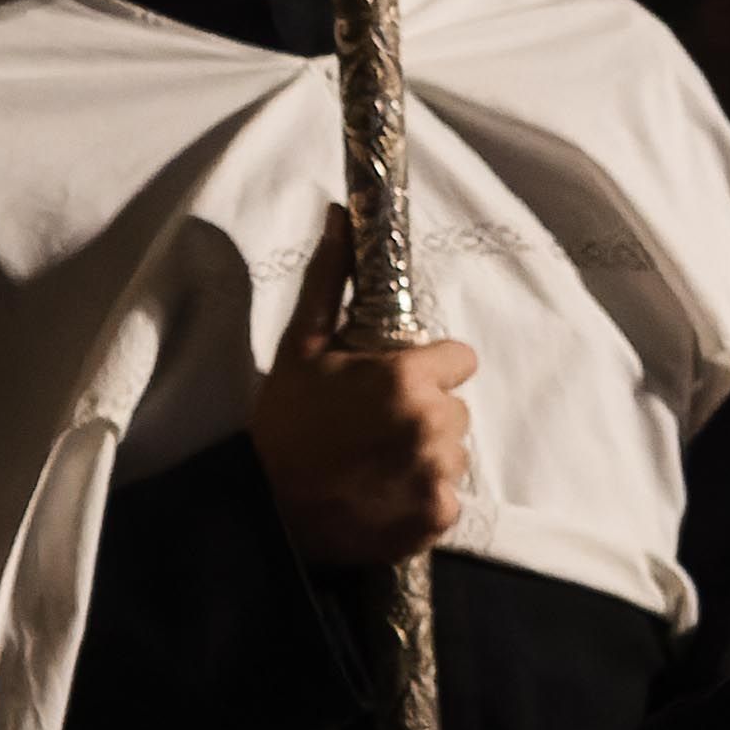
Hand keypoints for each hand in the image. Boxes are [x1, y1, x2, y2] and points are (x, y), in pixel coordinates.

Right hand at [248, 207, 473, 565]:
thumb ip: (330, 280)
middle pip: (456, 407)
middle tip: (371, 428)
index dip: (428, 370)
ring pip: (454, 451)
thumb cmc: (284, 425)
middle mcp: (432, 423)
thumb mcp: (300, 348)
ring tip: (374, 464)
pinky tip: (382, 494)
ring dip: (424, 455)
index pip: (461, 359)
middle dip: (423, 413)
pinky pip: (447, 495)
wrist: (269, 511)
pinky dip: (421, 497)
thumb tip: (341, 213)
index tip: (392, 385)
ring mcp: (438, 473)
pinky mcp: (438, 515)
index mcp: (408, 377)